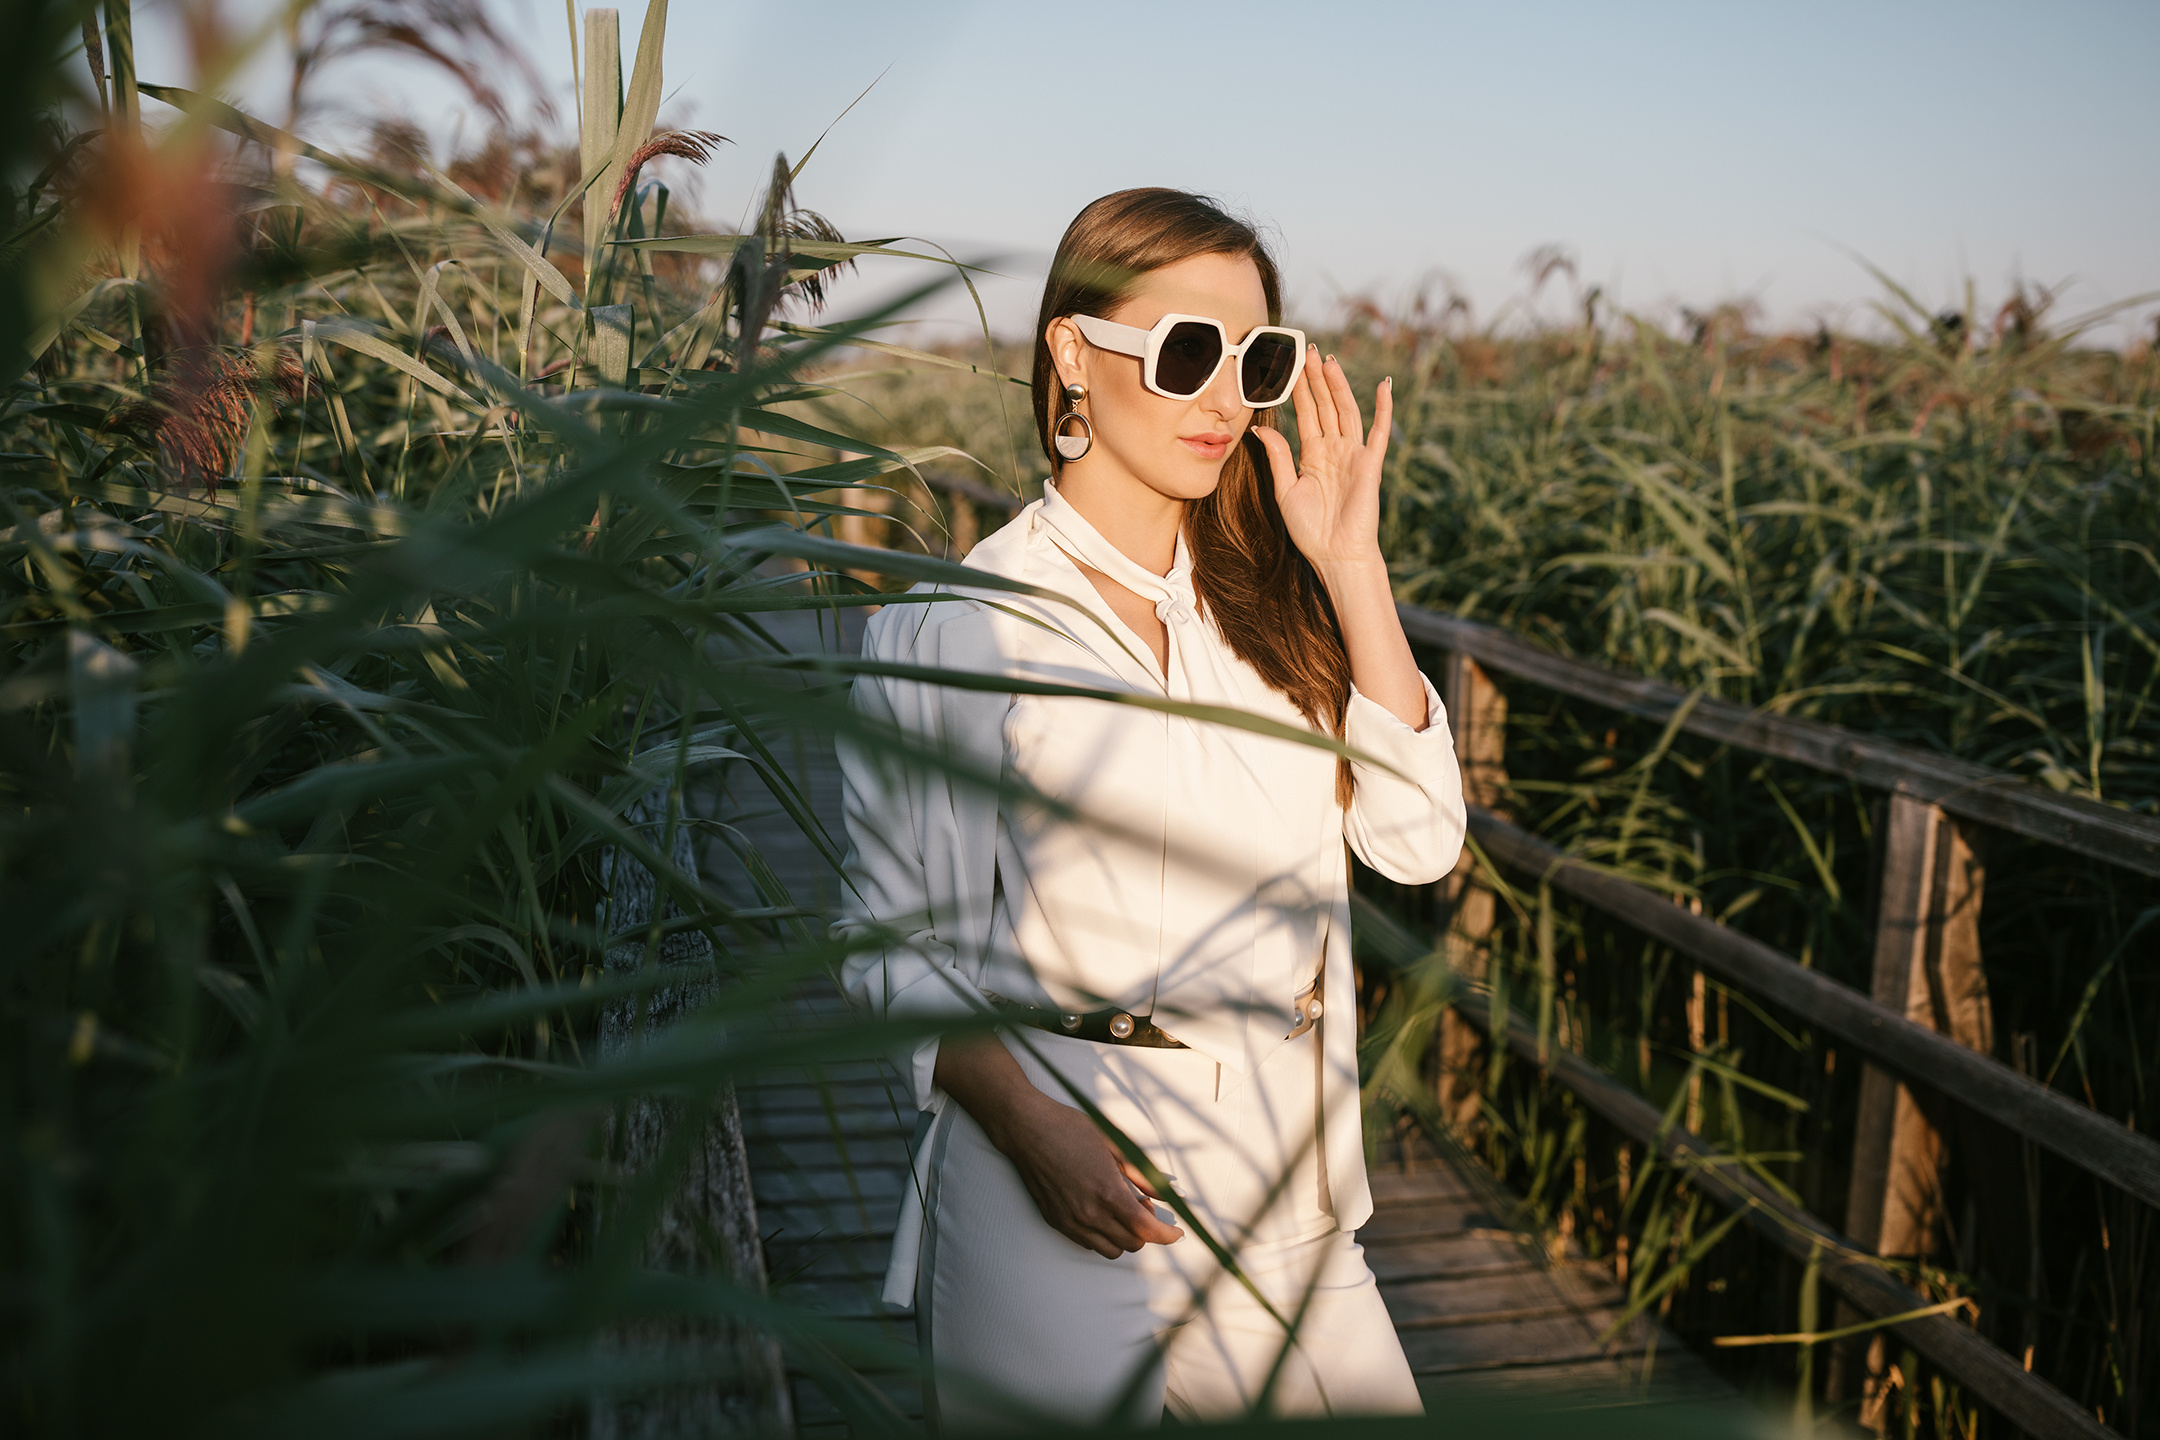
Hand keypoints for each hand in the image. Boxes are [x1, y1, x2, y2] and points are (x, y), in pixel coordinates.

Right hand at [994, 1088, 1185, 1258]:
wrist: (1027, 1129)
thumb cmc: (1069, 1129)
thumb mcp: (1114, 1144)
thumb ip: (1143, 1173)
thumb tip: (1167, 1192)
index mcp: (1107, 1192)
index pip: (1146, 1230)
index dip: (1167, 1235)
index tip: (1176, 1232)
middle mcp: (1089, 1213)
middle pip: (1131, 1244)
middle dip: (1146, 1230)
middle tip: (1143, 1205)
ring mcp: (1070, 1221)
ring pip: (1110, 1250)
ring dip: (1124, 1237)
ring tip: (1121, 1210)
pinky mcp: (1056, 1222)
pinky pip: (1088, 1243)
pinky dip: (1102, 1236)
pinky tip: (1101, 1212)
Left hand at [1253, 349, 1392, 575]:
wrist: (1335, 556)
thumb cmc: (1310, 530)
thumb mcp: (1284, 490)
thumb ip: (1277, 457)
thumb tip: (1259, 429)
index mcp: (1313, 456)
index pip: (1306, 414)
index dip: (1299, 390)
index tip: (1290, 365)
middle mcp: (1334, 450)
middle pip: (1326, 406)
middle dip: (1317, 379)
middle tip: (1310, 350)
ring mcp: (1353, 455)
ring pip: (1347, 412)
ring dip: (1339, 386)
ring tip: (1330, 361)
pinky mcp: (1370, 465)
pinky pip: (1379, 432)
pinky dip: (1383, 408)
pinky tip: (1384, 385)